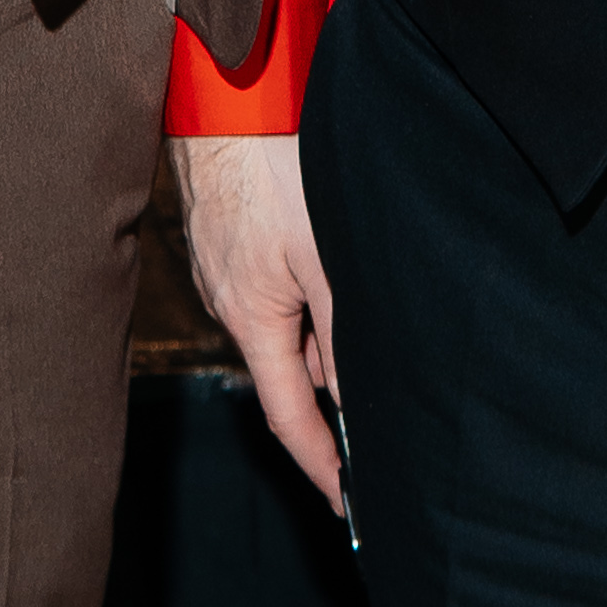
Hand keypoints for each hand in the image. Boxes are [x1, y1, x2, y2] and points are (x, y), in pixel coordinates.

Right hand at [170, 131, 343, 507]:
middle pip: (290, 370)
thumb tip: (353, 397)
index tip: (349, 504)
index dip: (320, 464)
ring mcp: (223, 275)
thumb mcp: (322, 254)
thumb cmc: (270, 168)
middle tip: (387, 392)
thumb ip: (341, 330)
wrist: (220, 102)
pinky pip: (271, 294)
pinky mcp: (226, 246)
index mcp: (251, 320)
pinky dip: (303, 299)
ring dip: (321, 333)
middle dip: (332, 386)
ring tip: (364, 305)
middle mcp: (229, 306)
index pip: (287, 417)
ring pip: (284, 327)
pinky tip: (329, 266)